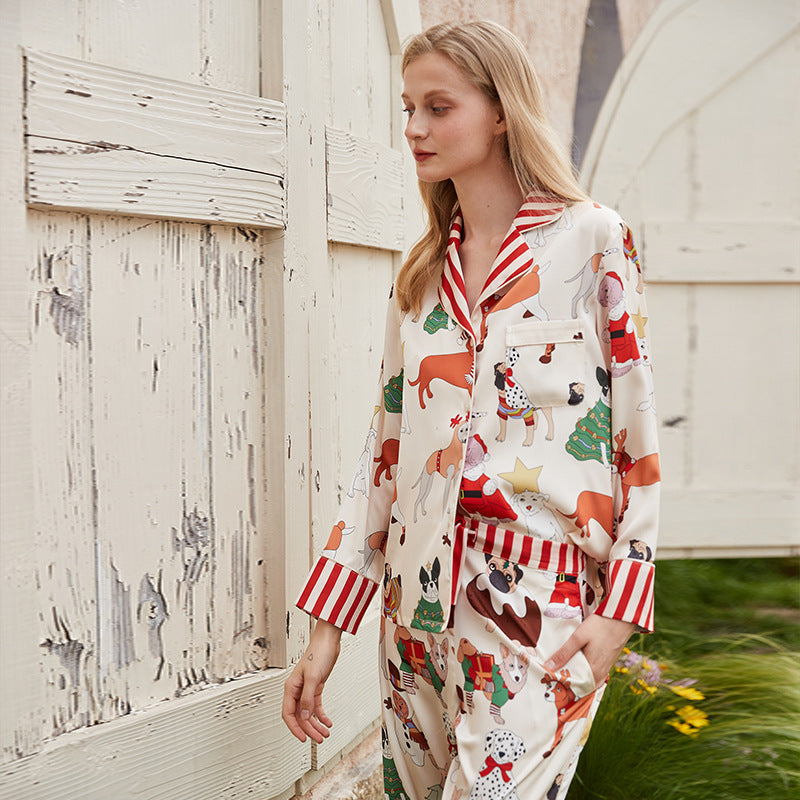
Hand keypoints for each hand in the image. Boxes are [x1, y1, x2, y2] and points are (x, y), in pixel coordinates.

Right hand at [281, 619, 341, 742]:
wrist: (329, 641)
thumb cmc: (318, 653)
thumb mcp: (313, 677)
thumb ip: (307, 698)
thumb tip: (303, 716)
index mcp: (291, 687)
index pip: (288, 713)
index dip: (294, 728)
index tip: (302, 738)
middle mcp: (297, 690)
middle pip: (300, 716)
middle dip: (309, 729)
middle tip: (319, 738)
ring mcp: (306, 689)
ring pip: (308, 713)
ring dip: (316, 724)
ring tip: (325, 733)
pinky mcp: (316, 687)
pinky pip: (316, 706)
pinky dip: (321, 715)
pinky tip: (327, 722)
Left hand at [543, 613, 633, 687]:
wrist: (621, 618)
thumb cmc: (600, 626)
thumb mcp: (578, 638)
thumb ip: (564, 653)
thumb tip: (549, 667)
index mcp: (593, 672)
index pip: (573, 687)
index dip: (560, 685)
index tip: (547, 680)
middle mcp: (600, 675)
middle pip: (580, 685)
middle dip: (566, 682)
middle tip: (551, 676)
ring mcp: (604, 670)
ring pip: (586, 681)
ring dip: (575, 678)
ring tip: (560, 670)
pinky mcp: (606, 664)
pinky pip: (592, 676)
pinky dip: (583, 674)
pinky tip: (575, 666)